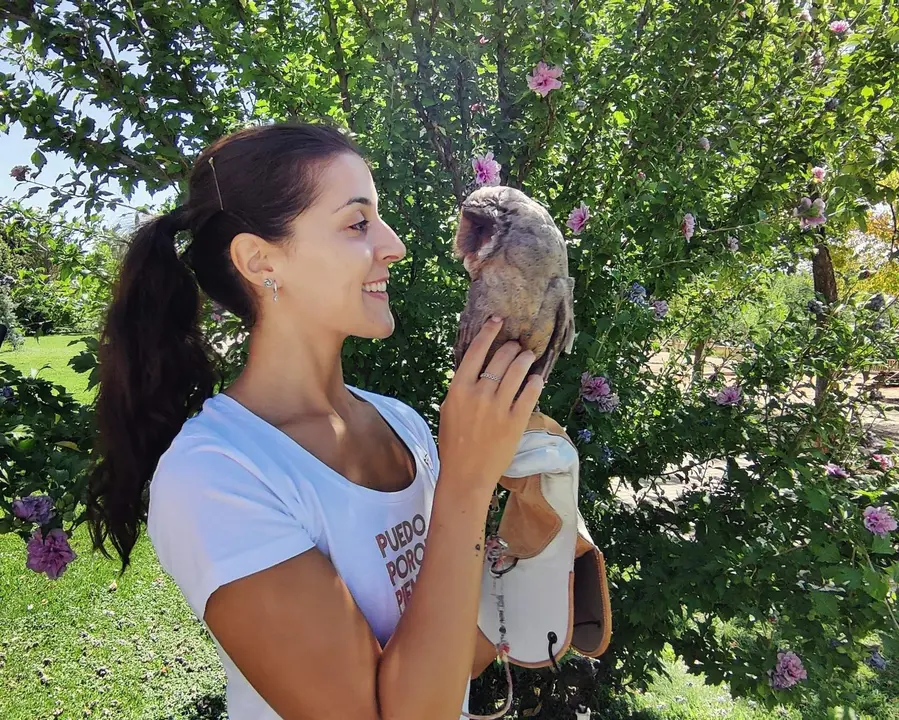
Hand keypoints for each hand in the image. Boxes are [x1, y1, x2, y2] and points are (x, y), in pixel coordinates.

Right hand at [437, 316, 543, 499]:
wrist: (466, 475)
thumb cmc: (453, 443)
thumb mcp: (449, 410)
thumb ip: (461, 389)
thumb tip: (476, 369)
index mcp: (458, 389)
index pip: (476, 351)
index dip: (489, 332)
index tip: (498, 321)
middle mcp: (479, 393)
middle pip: (501, 358)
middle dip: (512, 348)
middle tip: (517, 346)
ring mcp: (499, 406)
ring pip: (518, 370)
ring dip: (526, 359)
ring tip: (529, 357)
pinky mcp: (516, 420)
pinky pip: (530, 391)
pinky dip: (535, 381)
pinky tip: (536, 379)